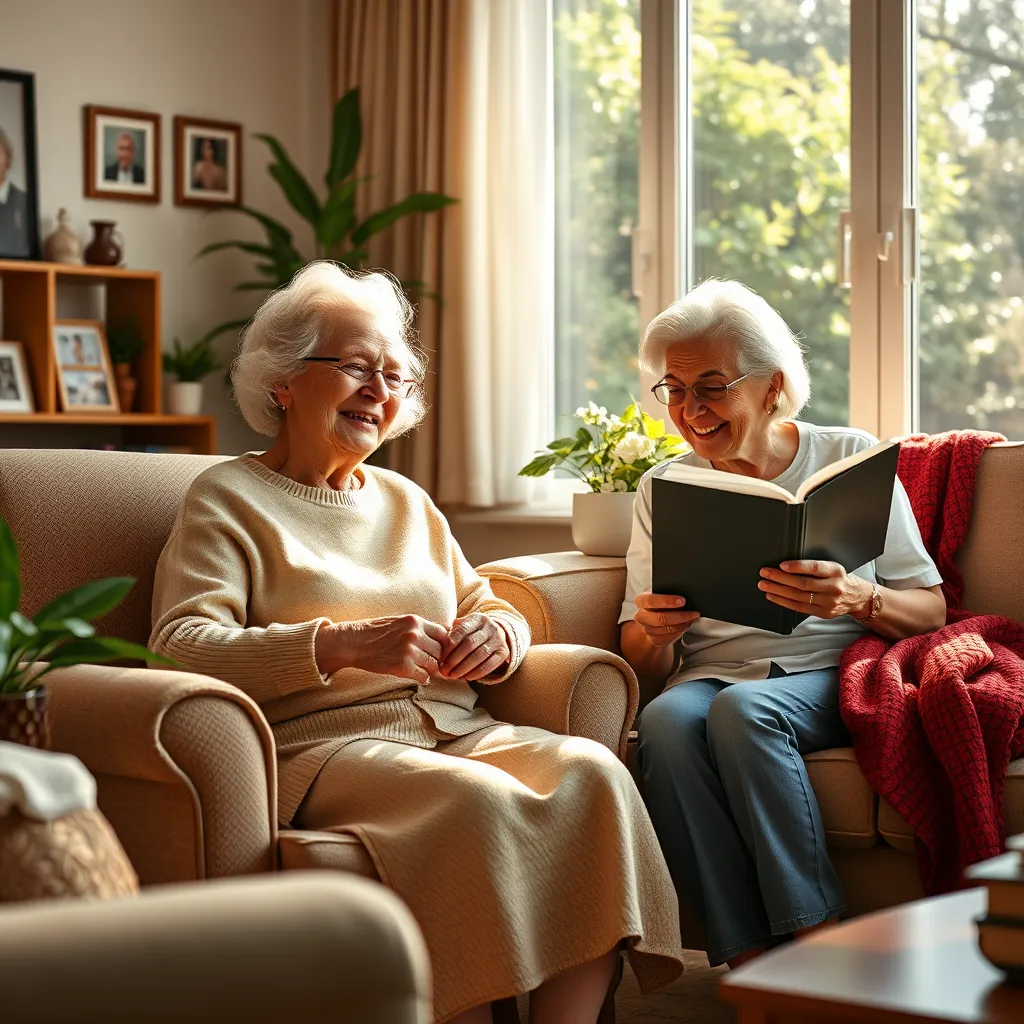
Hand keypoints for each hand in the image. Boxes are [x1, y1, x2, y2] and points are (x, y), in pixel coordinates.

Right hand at [319, 615, 448, 682]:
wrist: (354, 642)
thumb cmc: (376, 632)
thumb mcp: (400, 622)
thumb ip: (419, 628)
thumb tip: (443, 633)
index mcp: (415, 622)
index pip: (443, 633)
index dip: (443, 644)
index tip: (439, 650)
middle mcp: (415, 635)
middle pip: (441, 650)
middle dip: (438, 658)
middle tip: (433, 663)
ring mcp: (410, 651)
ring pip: (434, 664)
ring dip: (430, 669)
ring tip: (424, 670)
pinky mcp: (402, 666)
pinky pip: (424, 676)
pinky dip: (423, 678)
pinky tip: (417, 676)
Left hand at [438, 613, 510, 680]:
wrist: (497, 634)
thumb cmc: (473, 633)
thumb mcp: (463, 627)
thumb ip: (451, 632)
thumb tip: (437, 641)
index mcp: (477, 618)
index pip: (461, 631)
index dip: (449, 646)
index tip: (440, 659)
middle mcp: (490, 627)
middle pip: (470, 644)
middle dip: (454, 660)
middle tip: (444, 671)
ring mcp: (498, 639)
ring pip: (480, 655)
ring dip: (464, 668)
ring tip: (453, 676)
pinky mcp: (503, 652)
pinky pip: (490, 664)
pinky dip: (478, 672)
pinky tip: (467, 677)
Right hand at [634, 589, 700, 645]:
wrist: (652, 617)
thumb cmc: (659, 602)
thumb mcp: (660, 593)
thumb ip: (668, 592)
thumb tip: (685, 594)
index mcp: (641, 600)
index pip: (651, 601)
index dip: (667, 601)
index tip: (683, 600)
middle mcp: (641, 615)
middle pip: (660, 619)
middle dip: (680, 616)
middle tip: (694, 613)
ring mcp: (646, 629)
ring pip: (667, 629)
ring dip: (683, 624)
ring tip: (692, 618)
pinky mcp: (653, 639)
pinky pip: (668, 638)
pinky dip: (680, 632)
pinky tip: (686, 625)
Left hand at [758, 560, 871, 619]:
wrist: (857, 597)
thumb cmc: (839, 579)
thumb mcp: (832, 567)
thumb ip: (814, 567)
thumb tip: (786, 565)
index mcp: (835, 571)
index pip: (815, 568)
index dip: (797, 566)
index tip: (781, 565)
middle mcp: (833, 587)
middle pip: (803, 583)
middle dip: (780, 578)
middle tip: (765, 573)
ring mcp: (829, 602)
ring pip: (799, 596)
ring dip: (778, 591)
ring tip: (764, 585)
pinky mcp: (823, 613)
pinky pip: (800, 607)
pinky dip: (783, 602)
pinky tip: (773, 596)